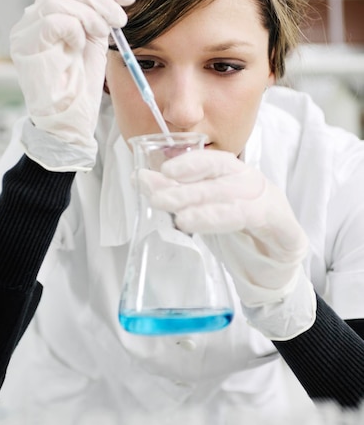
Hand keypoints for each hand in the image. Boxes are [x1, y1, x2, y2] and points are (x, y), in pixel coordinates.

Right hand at [10, 0, 135, 170]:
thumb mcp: (99, 38)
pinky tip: (83, 42)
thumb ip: (103, 7)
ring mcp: (25, 33)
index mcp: (48, 15)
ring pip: (59, 0)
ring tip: (107, 32)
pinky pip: (52, 20)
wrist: (70, 119)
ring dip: (91, 13)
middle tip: (121, 17)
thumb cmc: (82, 85)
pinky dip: (75, 27)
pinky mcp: (26, 47)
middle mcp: (31, 20)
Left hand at [138, 149, 315, 339]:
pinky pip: (253, 220)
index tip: (164, 171)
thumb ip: (177, 195)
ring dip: (204, 207)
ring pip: (235, 200)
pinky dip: (226, 220)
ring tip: (179, 218)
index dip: (190, 163)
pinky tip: (203, 225)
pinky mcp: (283, 228)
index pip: (214, 161)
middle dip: (187, 189)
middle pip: (220, 180)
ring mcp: (270, 204)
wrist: (277, 263)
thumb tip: (142, 179)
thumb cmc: (240, 232)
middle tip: (158, 198)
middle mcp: (253, 184)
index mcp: (236, 175)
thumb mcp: (205, 212)